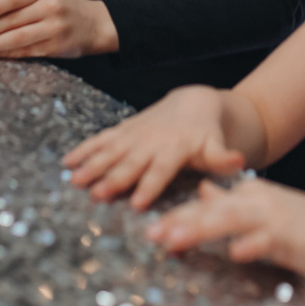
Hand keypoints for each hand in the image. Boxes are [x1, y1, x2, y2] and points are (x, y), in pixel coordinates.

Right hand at [65, 86, 247, 208]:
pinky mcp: (123, 130)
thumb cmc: (206, 132)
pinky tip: (66, 163)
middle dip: (113, 178)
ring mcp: (134, 134)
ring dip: (92, 165)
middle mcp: (150, 141)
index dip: (150, 186)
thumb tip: (238, 161)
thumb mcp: (217, 145)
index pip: (161, 170)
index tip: (138, 204)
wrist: (193, 101)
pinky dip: (84, 150)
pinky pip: (101, 139)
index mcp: (174, 148)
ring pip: (110, 150)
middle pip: (130, 162)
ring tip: (75, 180)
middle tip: (97, 195)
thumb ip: (222, 157)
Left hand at [146, 177, 304, 273]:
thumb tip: (202, 190)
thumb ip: (230, 200)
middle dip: (180, 221)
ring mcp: (273, 217)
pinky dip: (251, 245)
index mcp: (248, 194)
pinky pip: (267, 240)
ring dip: (202, 229)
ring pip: (231, 220)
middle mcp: (256, 200)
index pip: (206, 205)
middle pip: (211, 210)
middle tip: (152, 234)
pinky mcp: (290, 236)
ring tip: (176, 239)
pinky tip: (235, 253)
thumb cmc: (301, 223)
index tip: (152, 228)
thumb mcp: (261, 206)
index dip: (178, 216)